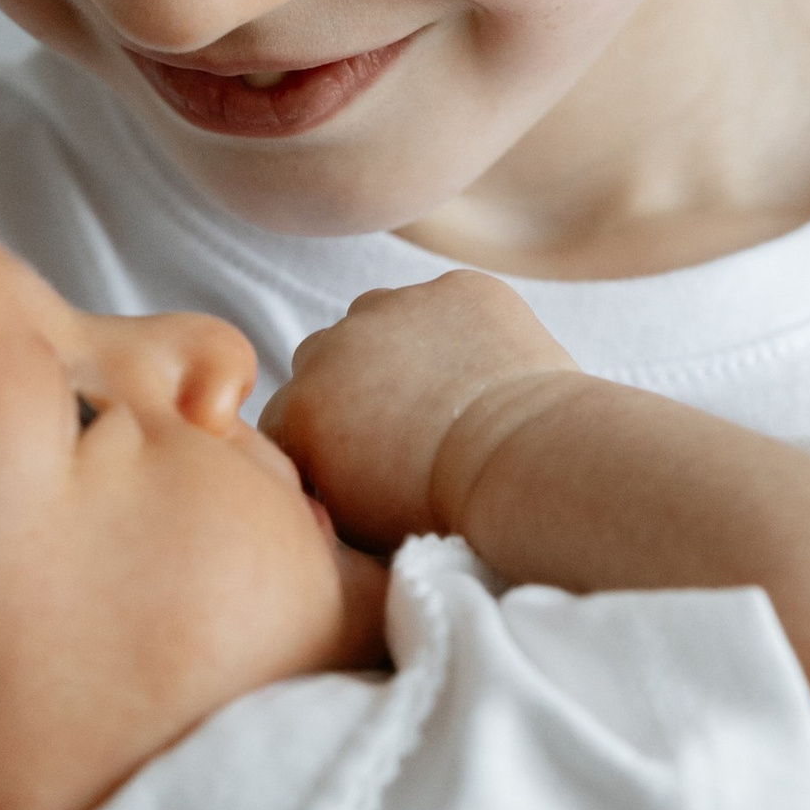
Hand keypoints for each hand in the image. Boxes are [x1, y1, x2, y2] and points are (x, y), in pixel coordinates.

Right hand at [262, 271, 580, 548]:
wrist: (524, 467)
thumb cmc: (445, 512)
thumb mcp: (355, 521)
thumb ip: (317, 486)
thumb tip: (313, 477)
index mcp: (302, 408)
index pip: (285, 416)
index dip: (318, 439)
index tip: (355, 459)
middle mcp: (336, 346)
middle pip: (322, 356)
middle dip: (348, 385)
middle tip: (399, 423)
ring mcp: (397, 306)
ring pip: (378, 317)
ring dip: (395, 345)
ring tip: (443, 391)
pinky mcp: (458, 288)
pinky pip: (445, 302)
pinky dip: (459, 328)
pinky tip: (485, 368)